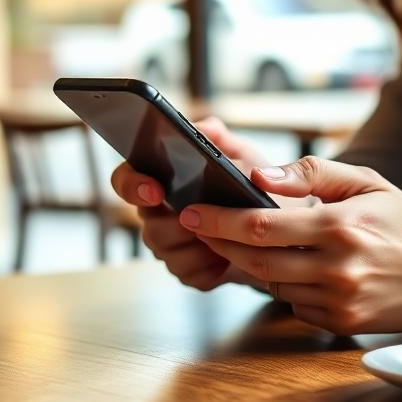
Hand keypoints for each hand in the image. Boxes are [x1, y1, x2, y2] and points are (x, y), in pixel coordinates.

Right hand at [110, 117, 265, 290]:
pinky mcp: (187, 272)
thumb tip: (203, 127)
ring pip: (166, 252)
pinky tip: (227, 255)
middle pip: (148, 225)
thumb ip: (219, 137)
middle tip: (207, 215)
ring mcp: (169, 247)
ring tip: (225, 233)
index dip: (133, 185)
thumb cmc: (252, 187)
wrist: (276, 228)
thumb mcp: (241, 155)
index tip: (156, 189)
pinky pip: (188, 274)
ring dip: (198, 243)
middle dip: (178, 222)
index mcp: (160, 182)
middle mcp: (156, 216)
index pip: (125, 181)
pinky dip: (211, 265)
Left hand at [178, 156, 401, 334]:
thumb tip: (261, 177)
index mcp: (340, 226)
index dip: (218, 220)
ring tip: (240, 242)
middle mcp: (336, 267)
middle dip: (220, 243)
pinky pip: (294, 303)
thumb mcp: (367, 182)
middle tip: (199, 227)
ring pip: (270, 282)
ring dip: (249, 264)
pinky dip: (283, 284)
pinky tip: (292, 267)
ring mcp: (338, 299)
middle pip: (254, 259)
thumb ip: (312, 173)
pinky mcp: (340, 322)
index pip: (260, 226)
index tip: (190, 212)